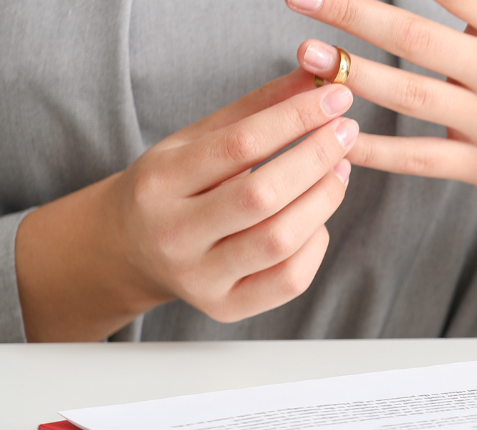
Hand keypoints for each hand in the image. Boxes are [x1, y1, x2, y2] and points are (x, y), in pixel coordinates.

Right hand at [16, 71, 355, 340]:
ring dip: (325, 198)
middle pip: (262, 195)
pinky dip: (316, 243)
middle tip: (347, 132)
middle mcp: (172, 234)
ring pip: (280, 240)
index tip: (336, 96)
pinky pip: (290, 279)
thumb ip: (258, 107)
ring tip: (341, 168)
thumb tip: (319, 75)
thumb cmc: (174, 185)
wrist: (129, 248)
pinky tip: (317, 217)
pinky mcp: (225, 307)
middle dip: (317, 157)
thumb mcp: (199, 138)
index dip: (296, 118)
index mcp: (159, 181)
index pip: (239, 145)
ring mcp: (198, 278)